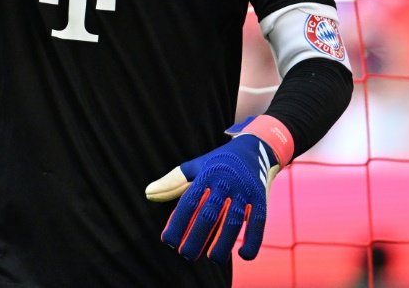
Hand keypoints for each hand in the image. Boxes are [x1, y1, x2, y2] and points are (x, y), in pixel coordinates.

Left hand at [145, 118, 280, 263]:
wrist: (254, 148)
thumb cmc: (217, 163)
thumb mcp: (195, 167)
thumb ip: (173, 182)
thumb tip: (147, 193)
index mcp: (206, 175)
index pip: (189, 202)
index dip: (178, 222)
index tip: (168, 242)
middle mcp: (224, 183)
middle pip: (209, 213)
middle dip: (197, 236)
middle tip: (186, 255)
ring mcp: (244, 191)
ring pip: (234, 220)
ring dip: (223, 242)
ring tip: (213, 259)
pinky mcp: (261, 198)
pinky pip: (258, 222)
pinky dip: (253, 240)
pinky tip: (243, 255)